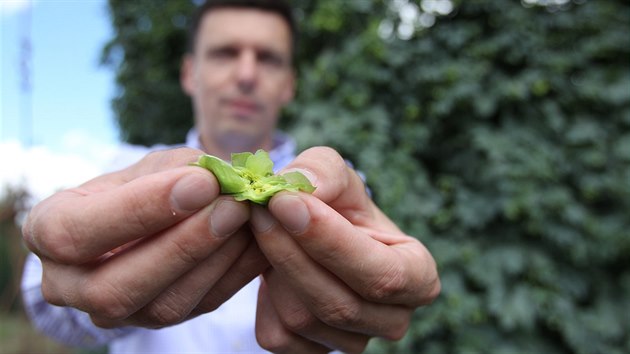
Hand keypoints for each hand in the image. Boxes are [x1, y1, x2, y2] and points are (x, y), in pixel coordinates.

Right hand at [22, 148, 268, 327]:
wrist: (146, 221)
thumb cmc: (139, 185)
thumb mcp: (147, 166)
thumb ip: (176, 169)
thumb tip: (220, 178)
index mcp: (49, 232)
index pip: (79, 232)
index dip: (141, 209)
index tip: (200, 182)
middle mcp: (69, 285)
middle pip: (117, 286)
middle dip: (183, 245)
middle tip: (233, 206)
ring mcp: (114, 313)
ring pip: (164, 306)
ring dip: (214, 261)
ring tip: (249, 218)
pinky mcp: (158, 322)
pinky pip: (199, 307)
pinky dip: (234, 273)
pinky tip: (260, 241)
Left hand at [250, 147, 440, 352]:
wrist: (311, 233)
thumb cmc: (336, 203)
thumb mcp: (336, 175)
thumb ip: (323, 171)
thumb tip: (302, 189)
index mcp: (418, 275)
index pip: (382, 274)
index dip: (331, 242)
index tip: (286, 203)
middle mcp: (393, 318)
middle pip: (340, 304)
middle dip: (292, 253)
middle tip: (259, 209)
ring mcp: (354, 342)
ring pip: (303, 319)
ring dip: (273, 268)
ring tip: (262, 227)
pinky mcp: (314, 352)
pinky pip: (278, 334)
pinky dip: (262, 297)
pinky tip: (267, 263)